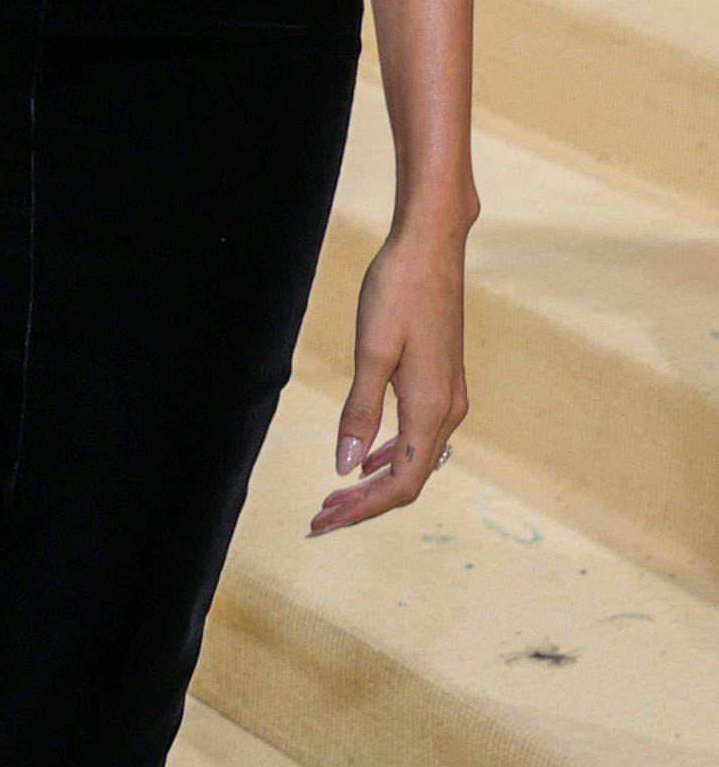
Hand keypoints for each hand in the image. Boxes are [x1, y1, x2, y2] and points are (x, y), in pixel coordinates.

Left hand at [308, 219, 468, 533]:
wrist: (432, 246)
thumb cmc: (398, 290)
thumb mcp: (370, 351)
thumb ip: (359, 411)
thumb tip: (344, 466)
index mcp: (430, 408)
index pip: (399, 483)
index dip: (362, 508)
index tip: (322, 521)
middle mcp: (447, 410)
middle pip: (407, 479)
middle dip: (363, 503)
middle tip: (319, 518)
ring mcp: (448, 395)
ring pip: (412, 459)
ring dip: (373, 482)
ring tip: (334, 496)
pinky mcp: (441, 381)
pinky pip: (417, 436)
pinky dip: (387, 455)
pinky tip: (364, 458)